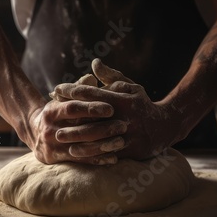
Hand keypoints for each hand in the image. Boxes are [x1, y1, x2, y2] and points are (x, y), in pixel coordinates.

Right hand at [27, 74, 128, 164]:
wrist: (34, 132)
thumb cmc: (57, 112)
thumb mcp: (62, 98)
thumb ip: (78, 89)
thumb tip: (92, 77)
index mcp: (52, 111)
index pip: (73, 108)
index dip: (92, 108)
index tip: (111, 108)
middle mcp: (51, 129)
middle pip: (79, 129)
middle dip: (103, 128)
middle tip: (122, 125)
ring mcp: (53, 145)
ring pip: (81, 147)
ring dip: (103, 145)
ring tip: (121, 141)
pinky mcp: (57, 158)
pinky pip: (80, 160)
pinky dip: (97, 159)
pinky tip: (113, 158)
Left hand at [53, 59, 183, 160]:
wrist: (166, 126)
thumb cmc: (141, 103)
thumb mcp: (129, 86)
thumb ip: (110, 76)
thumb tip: (94, 62)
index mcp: (122, 99)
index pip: (93, 93)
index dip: (72, 91)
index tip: (55, 90)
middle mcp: (125, 117)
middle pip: (92, 116)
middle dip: (70, 116)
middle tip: (50, 115)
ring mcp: (128, 135)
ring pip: (98, 137)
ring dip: (76, 137)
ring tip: (59, 136)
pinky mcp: (131, 150)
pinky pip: (107, 153)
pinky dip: (91, 153)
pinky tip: (76, 153)